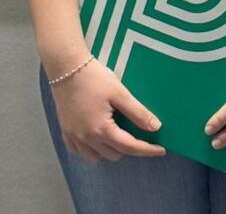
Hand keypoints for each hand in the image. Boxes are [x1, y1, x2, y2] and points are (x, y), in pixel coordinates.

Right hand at [48, 59, 164, 162]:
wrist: (65, 68)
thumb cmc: (93, 77)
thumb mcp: (119, 93)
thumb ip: (138, 113)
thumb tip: (155, 127)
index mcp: (101, 129)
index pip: (130, 147)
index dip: (147, 150)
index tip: (161, 151)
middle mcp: (86, 138)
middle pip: (114, 155)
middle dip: (128, 148)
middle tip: (135, 133)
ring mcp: (73, 137)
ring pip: (96, 157)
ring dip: (108, 150)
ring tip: (116, 135)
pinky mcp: (65, 132)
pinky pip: (79, 151)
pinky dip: (90, 148)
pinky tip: (96, 136)